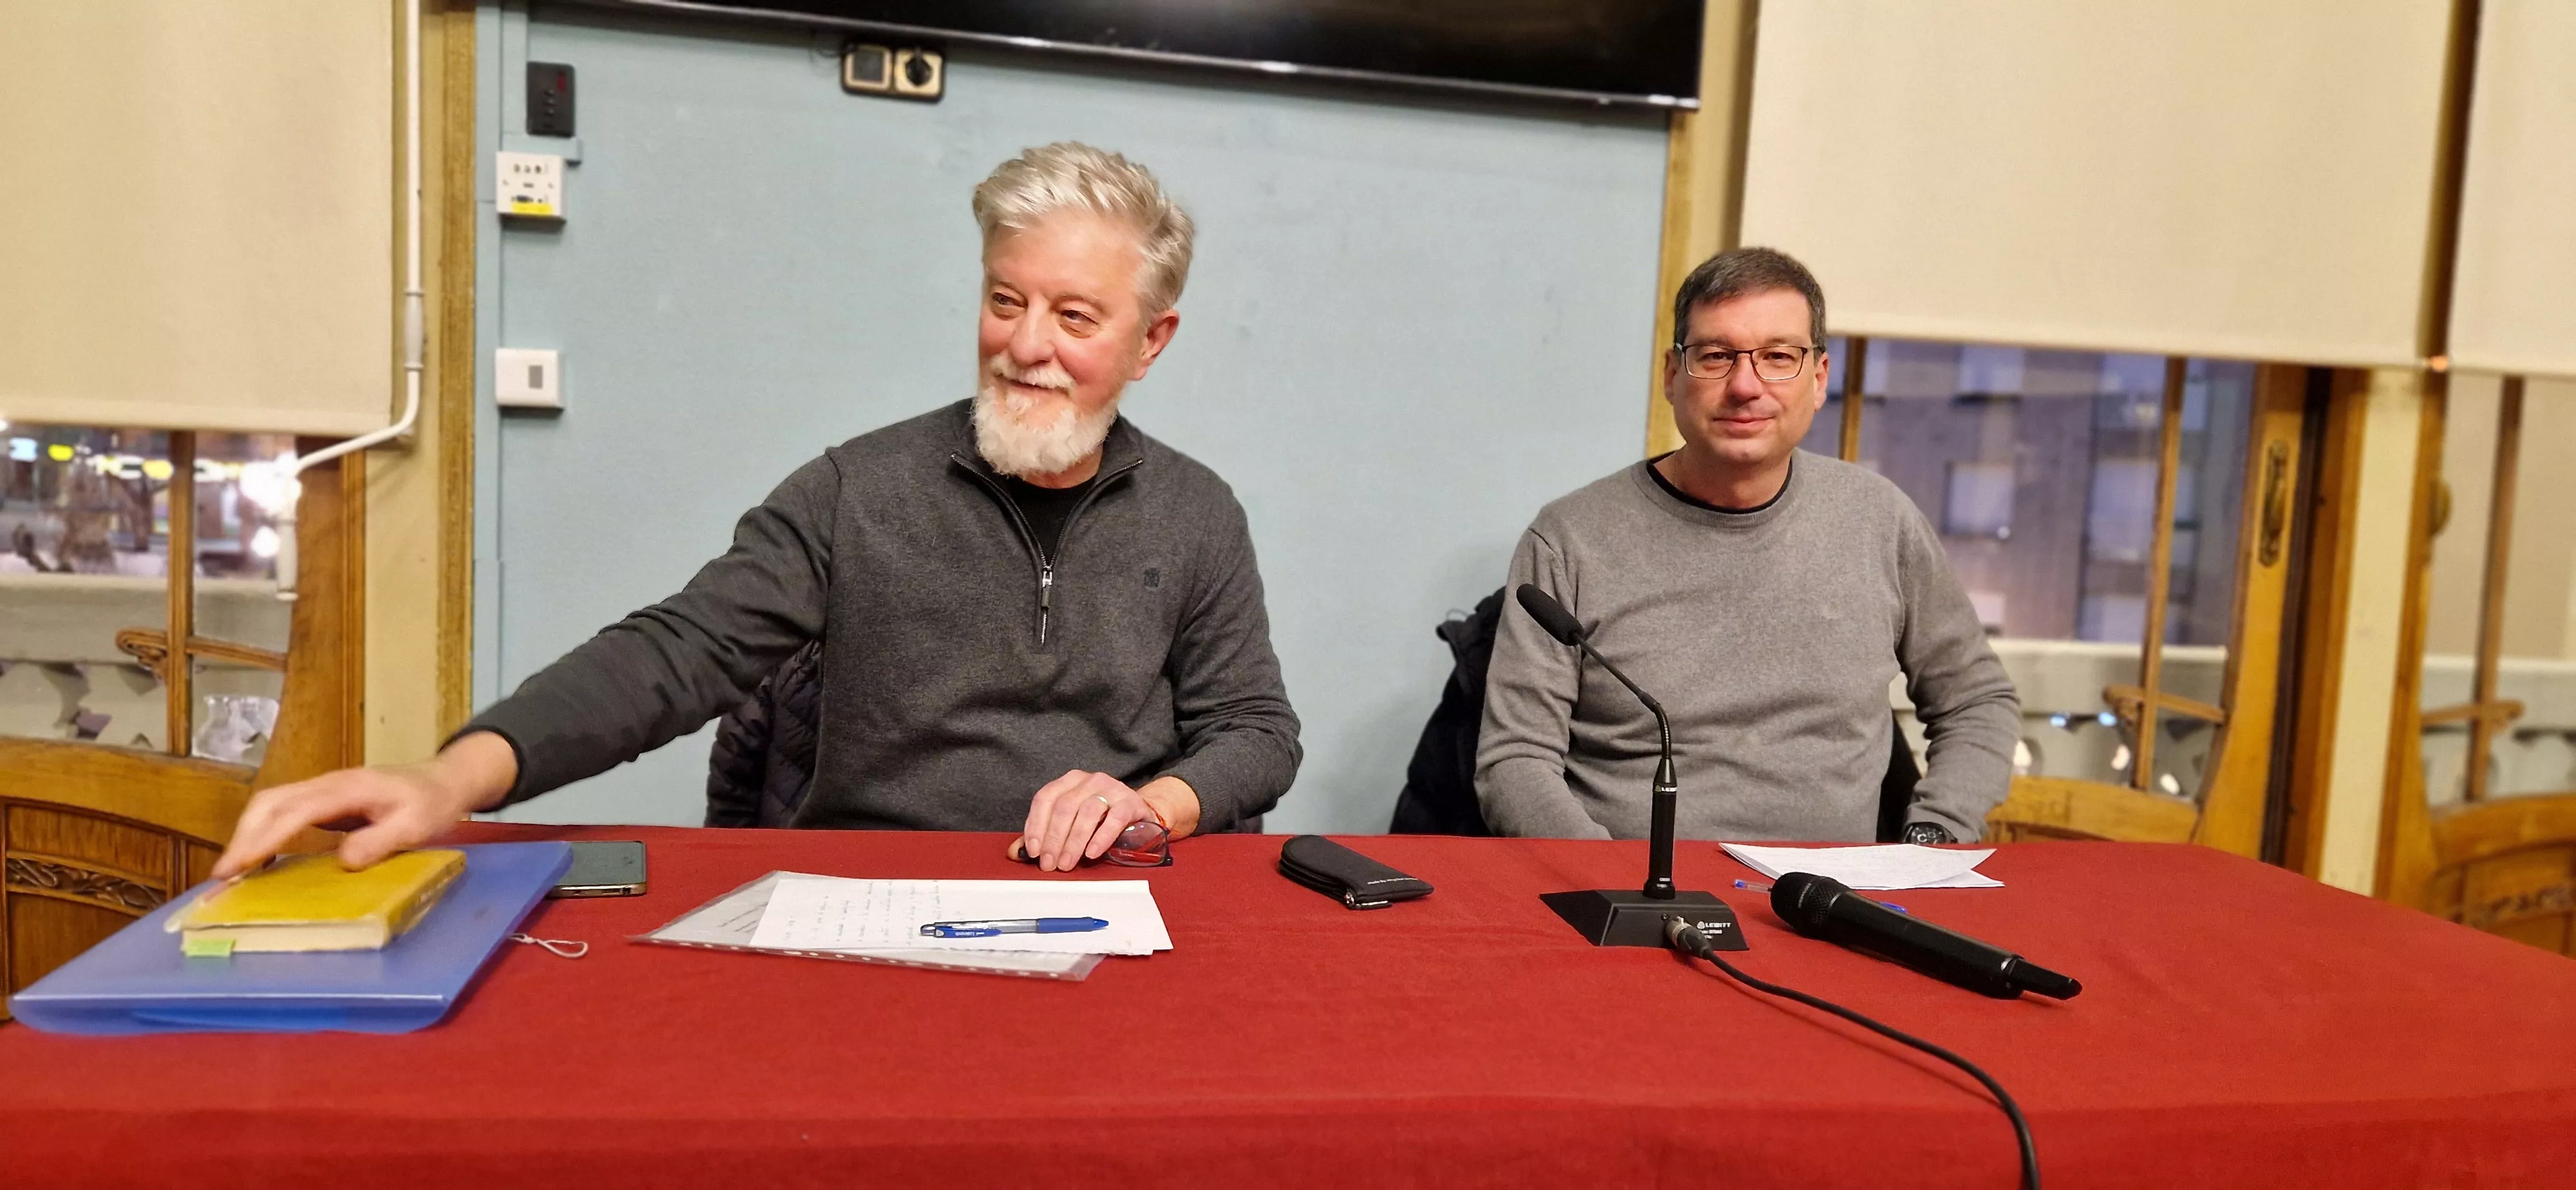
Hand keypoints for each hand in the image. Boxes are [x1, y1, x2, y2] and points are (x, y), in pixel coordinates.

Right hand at [210, 731, 518, 878]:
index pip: (293, 812)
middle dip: (243, 837)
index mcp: (347, 788)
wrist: (442, 781)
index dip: (262, 839)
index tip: (236, 866)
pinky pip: (283, 813)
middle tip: (222, 877)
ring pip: (271, 804)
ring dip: (248, 834)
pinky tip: (259, 860)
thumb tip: (342, 861)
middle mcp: (328, 784)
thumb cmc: (432, 803)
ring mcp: (324, 790)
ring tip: (232, 872)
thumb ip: (381, 841)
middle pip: (270, 802)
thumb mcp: (417, 825)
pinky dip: (263, 833)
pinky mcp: (324, 801)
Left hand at [1014, 771, 1199, 871]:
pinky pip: (1114, 818)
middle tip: (1050, 864)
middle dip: (1054, 839)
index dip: (1035, 825)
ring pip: (1087, 812)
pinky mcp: (1130, 802)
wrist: (1138, 814)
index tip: (1033, 851)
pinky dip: (1100, 837)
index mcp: (1069, 781)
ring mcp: (1111, 788)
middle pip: (1065, 807)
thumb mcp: (1069, 824)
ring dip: (1074, 841)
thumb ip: (1043, 835)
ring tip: (1067, 864)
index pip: (1045, 798)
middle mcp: (1089, 780)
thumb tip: (1015, 853)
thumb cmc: (1099, 820)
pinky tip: (1092, 853)